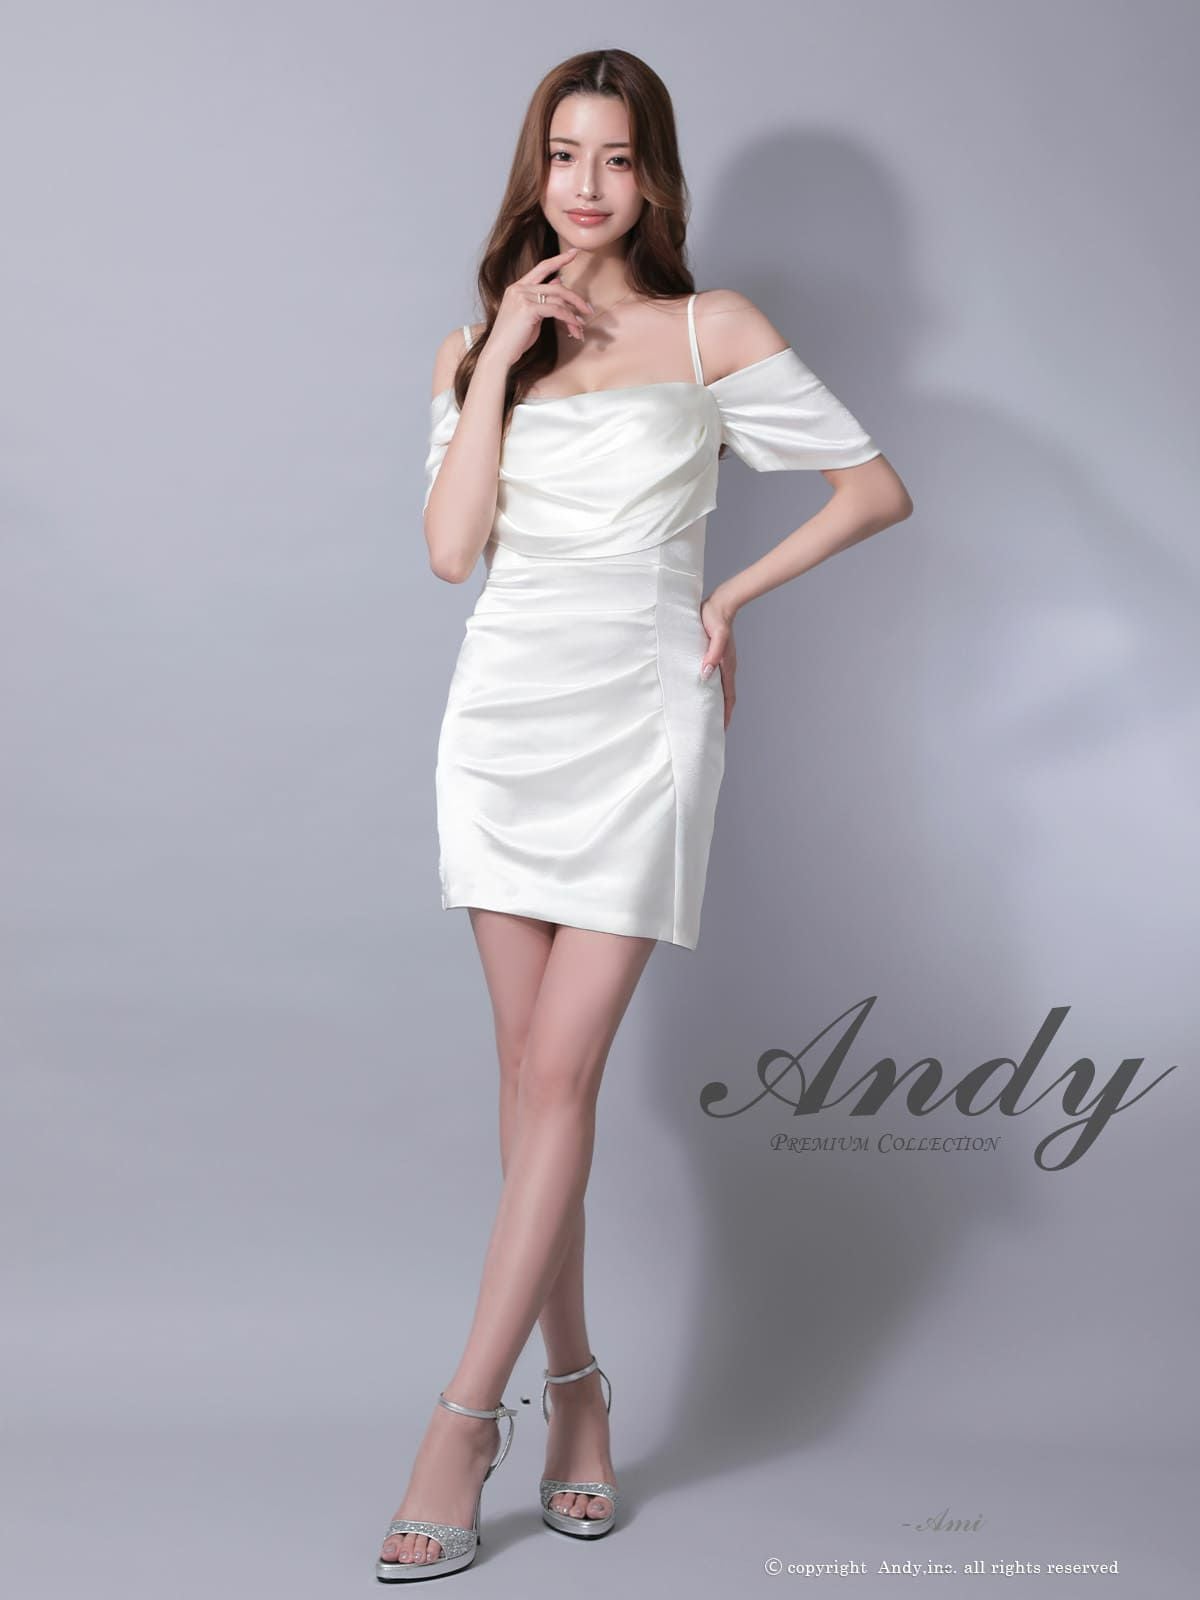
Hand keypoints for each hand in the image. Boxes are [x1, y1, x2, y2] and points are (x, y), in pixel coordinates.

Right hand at [482, 247, 594, 369]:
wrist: (498, 353)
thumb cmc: (514, 338)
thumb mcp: (530, 315)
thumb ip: (542, 299)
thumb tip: (558, 283)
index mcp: (517, 287)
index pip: (541, 267)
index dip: (559, 259)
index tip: (574, 252)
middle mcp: (519, 288)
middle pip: (556, 286)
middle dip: (575, 297)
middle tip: (588, 308)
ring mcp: (522, 297)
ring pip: (558, 299)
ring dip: (574, 313)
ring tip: (581, 325)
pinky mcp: (528, 309)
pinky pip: (556, 310)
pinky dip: (568, 318)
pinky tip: (574, 327)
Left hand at [699, 592, 737, 730]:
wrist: (720, 603)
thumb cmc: (716, 618)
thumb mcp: (716, 636)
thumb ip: (712, 655)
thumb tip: (706, 674)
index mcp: (728, 666)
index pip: (729, 697)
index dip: (726, 714)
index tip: (722, 729)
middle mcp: (726, 666)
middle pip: (725, 696)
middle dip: (721, 713)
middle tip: (712, 728)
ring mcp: (721, 661)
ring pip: (719, 688)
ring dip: (715, 701)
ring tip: (705, 714)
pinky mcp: (714, 655)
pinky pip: (713, 676)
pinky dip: (709, 687)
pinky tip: (700, 689)